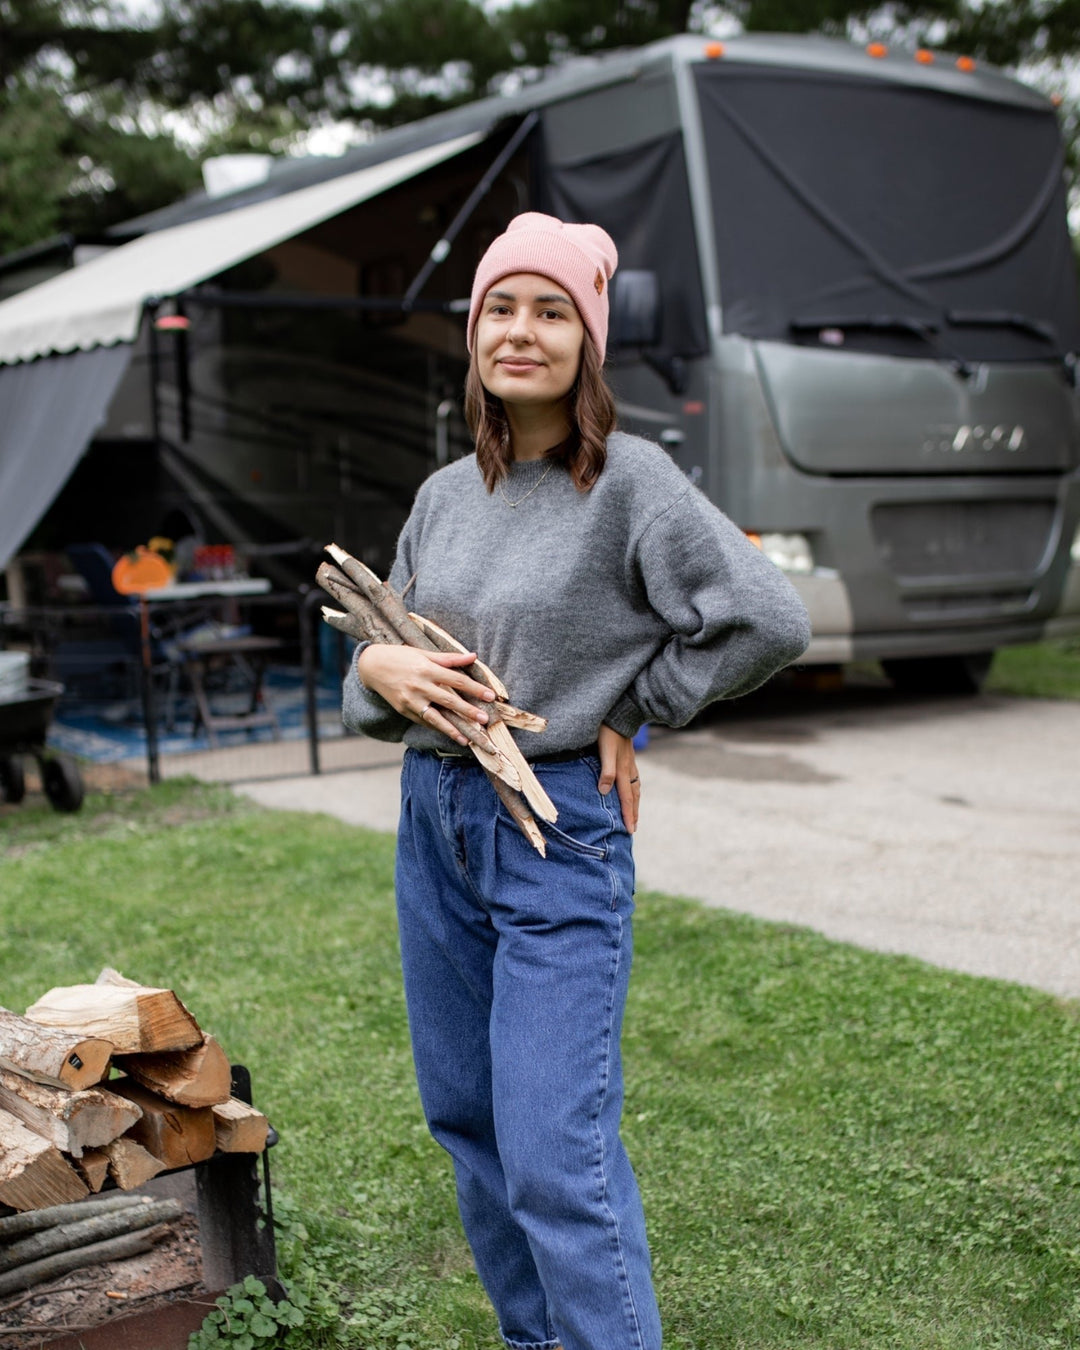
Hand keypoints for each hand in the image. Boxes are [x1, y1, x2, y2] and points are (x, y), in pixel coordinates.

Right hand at [357, 644, 495, 747]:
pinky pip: (424, 721)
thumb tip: (473, 656)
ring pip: (435, 718)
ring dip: (453, 729)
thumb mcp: (424, 653)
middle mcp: (419, 686)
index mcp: (427, 669)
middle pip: (449, 701)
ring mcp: (411, 700)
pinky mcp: (404, 710)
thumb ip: (449, 658)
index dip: (475, 689)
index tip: (490, 696)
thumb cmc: (401, 656)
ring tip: (468, 739)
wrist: (371, 666)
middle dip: (468, 711)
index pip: (457, 680)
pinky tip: (451, 735)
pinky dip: (438, 729)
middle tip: (485, 720)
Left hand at [597, 723, 639, 832]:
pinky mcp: (628, 758)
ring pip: (635, 788)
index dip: (628, 815)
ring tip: (634, 813)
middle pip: (633, 796)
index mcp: (623, 771)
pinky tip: (631, 790)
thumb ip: (606, 771)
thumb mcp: (605, 750)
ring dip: (635, 803)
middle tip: (634, 828)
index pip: (626, 798)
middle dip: (633, 813)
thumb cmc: (609, 732)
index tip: (630, 830)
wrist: (620, 713)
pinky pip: (633, 779)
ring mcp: (630, 763)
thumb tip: (605, 792)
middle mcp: (628, 769)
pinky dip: (634, 790)